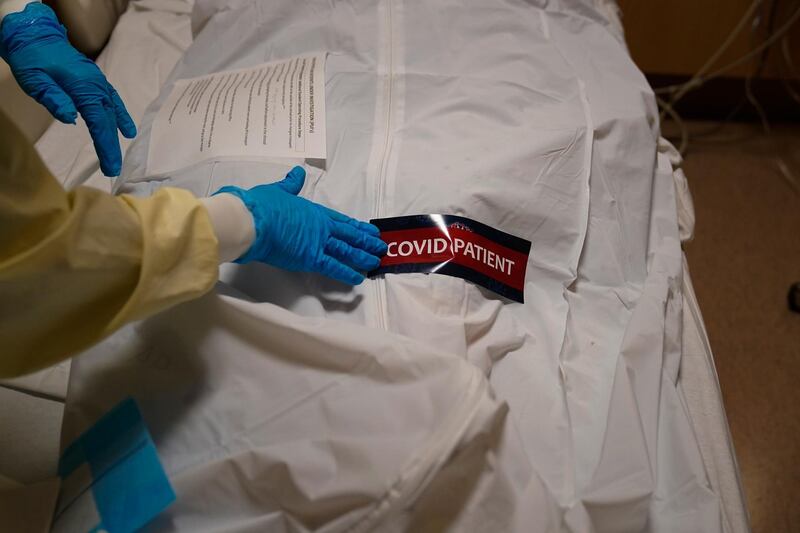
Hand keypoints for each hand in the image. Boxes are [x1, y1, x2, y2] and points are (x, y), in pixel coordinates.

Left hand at [0, 3, 135, 175]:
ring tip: (117, 156)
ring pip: (112, 113)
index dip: (105, 145)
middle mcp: (96, 86)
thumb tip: (72, 119)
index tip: (109, 166)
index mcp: (83, 87)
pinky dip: (121, 116)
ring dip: (115, 135)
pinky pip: (113, 101)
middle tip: (113, 169)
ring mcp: (98, 83)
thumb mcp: (35, 80)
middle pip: (108, 121)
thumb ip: (54, 98)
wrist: (34, 36)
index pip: (99, 121)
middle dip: (111, 146)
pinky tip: (127, 130)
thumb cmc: (31, 59)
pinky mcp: (96, 82)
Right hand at [216, 167, 386, 284]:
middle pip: (349, 235)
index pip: (340, 220)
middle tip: (382, 245)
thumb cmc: (261, 204)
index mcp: (314, 212)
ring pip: (347, 250)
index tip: (369, 229)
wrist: (251, 219)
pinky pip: (333, 266)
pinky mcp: (310, 258)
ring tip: (377, 260)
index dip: (356, 226)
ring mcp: (318, 242)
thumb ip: (290, 184)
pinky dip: (346, 273)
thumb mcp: (278, 190)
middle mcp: (320, 227)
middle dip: (366, 240)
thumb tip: (297, 173)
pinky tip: (358, 278)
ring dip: (363, 255)